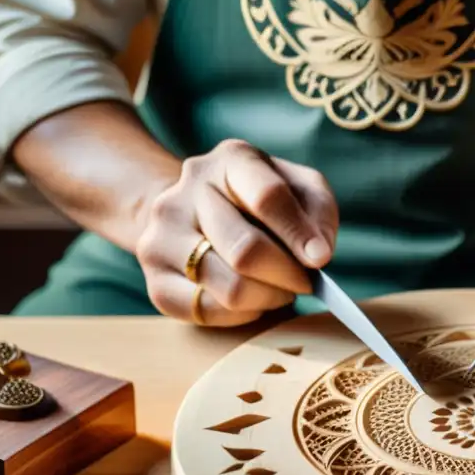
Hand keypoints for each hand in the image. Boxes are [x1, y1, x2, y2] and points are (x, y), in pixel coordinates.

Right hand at [135, 139, 338, 325]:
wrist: (194, 213)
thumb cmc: (261, 203)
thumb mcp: (300, 189)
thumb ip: (318, 212)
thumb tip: (318, 254)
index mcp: (232, 160)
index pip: (267, 196)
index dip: (298, 233)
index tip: (321, 259)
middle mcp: (188, 191)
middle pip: (247, 250)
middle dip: (288, 275)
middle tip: (304, 281)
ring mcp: (162, 236)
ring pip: (230, 288)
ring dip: (269, 298)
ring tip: (280, 289)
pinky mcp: (154, 280)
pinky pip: (207, 311)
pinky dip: (243, 314)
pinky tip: (253, 300)